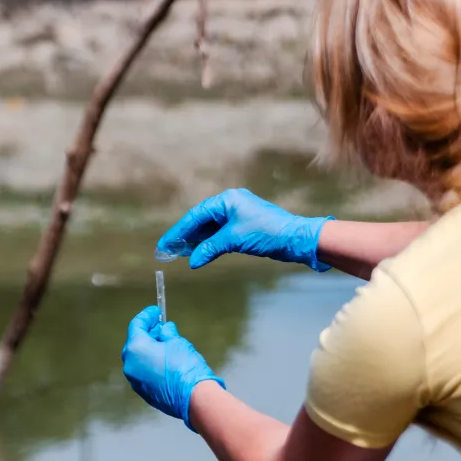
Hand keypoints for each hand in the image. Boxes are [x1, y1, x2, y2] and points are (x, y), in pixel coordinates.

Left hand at [121, 305, 225, 431]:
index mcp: (136, 349)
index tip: (156, 311)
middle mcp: (130, 365)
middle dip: (148, 332)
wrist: (193, 397)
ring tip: (165, 342)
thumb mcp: (177, 342)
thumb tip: (164, 329)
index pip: (137, 325)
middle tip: (160, 325)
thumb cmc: (185, 366)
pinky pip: (143, 371)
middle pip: (135, 342)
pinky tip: (164, 359)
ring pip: (138, 358)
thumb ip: (167, 333)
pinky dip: (150, 362)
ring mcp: (135, 380)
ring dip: (149, 348)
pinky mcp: (143, 391)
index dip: (147, 316)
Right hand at [157, 188, 334, 270]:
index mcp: (227, 199)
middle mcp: (231, 203)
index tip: (165, 245)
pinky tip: (200, 251)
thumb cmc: (267, 233)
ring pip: (210, 227)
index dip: (179, 231)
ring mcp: (238, 214)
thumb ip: (210, 248)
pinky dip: (209, 242)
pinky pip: (220, 232)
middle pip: (201, 220)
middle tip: (168, 250)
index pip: (196, 215)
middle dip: (185, 236)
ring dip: (197, 240)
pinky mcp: (244, 225)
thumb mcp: (234, 240)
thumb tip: (192, 260)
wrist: (296, 238)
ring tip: (180, 253)